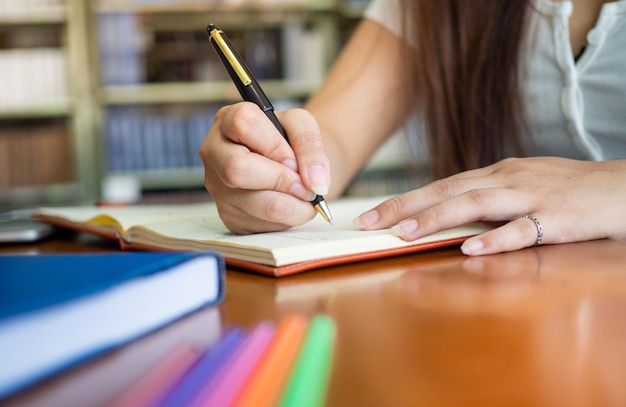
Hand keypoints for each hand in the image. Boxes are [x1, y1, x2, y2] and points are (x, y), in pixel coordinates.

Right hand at [199, 102, 330, 233]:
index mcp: (227, 120)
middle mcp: (214, 153)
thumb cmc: (290, 141)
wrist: (289, 164)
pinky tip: (290, 206)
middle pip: (237, 170)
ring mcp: (217, 187)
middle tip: (305, 186)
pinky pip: (261, 224)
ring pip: (255, 203)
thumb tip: (315, 183)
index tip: (294, 160)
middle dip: (282, 181)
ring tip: (305, 198)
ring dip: (292, 205)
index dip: (275, 146)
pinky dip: (286, 219)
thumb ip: (310, 145)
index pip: (244, 125)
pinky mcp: (228, 215)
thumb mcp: (303, 126)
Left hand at [354, 157, 625, 254]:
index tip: (371, 216)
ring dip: (437, 218)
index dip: (404, 200)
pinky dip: (496, 238)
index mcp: (496, 174)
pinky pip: (524, 229)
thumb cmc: (569, 190)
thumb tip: (446, 217)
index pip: (441, 185)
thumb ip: (486, 200)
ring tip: (405, 233)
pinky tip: (471, 248)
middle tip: (369, 224)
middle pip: (447, 190)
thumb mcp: (521, 188)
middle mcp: (507, 180)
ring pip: (476, 204)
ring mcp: (532, 197)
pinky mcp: (559, 218)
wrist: (623, 187)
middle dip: (404, 207)